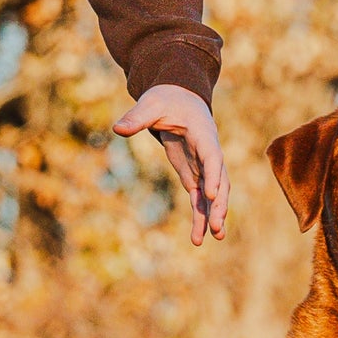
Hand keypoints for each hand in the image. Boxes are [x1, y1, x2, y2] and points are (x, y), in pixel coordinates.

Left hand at [113, 84, 228, 245]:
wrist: (178, 99)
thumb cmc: (166, 99)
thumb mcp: (151, 104)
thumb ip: (137, 117)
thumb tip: (117, 128)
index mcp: (203, 134)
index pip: (212, 157)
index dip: (214, 176)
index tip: (211, 195)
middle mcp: (209, 153)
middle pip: (220, 181)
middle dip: (220, 204)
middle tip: (217, 226)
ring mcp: (203, 167)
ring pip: (214, 195)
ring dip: (214, 215)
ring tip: (214, 238)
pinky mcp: (195, 176)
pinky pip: (200, 200)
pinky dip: (201, 217)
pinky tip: (199, 238)